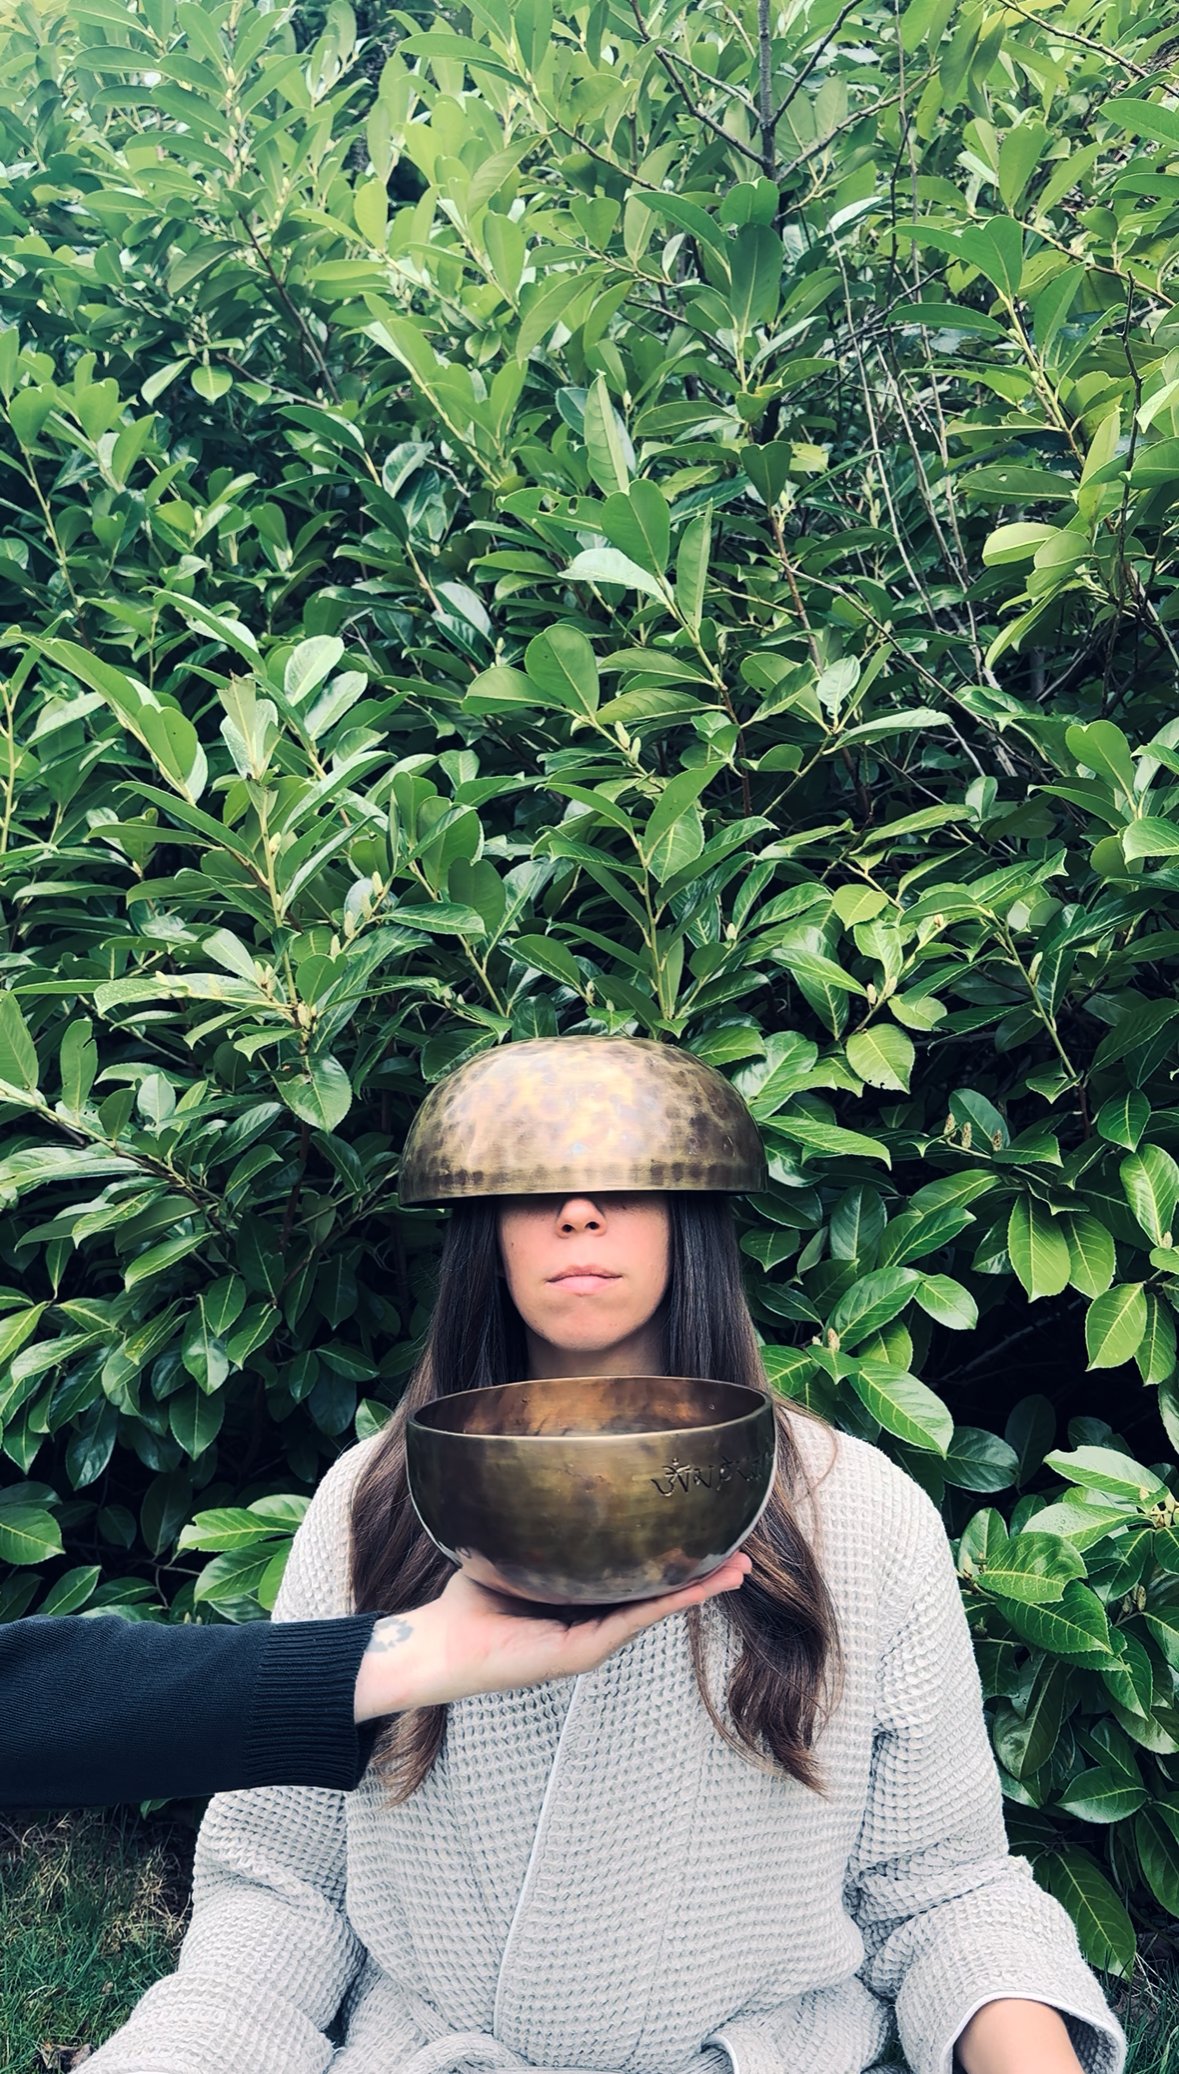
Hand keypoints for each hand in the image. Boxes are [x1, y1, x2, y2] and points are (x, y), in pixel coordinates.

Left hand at [354, 1552, 753, 1719]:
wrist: (438, 1642)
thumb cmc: (470, 1596)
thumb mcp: (515, 1546)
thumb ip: (537, 1517)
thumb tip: (549, 1462)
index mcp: (584, 1600)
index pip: (639, 1577)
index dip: (676, 1558)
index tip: (711, 1534)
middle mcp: (593, 1622)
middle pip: (659, 1595)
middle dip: (702, 1576)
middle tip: (744, 1555)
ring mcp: (590, 1640)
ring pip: (655, 1610)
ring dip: (697, 1591)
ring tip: (736, 1570)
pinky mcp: (578, 1653)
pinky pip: (629, 1622)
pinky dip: (664, 1605)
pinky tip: (693, 1589)